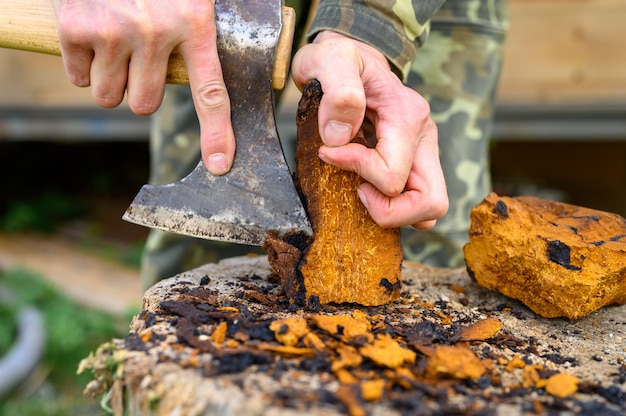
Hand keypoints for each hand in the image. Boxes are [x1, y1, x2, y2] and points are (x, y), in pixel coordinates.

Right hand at [51, 0, 233, 174]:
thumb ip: (201, 29)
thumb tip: (211, 64)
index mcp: (194, 22)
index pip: (211, 92)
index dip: (216, 133)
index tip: (220, 164)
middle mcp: (154, 32)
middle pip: (145, 104)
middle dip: (140, 90)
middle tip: (140, 60)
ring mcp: (111, 32)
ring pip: (109, 96)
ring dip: (111, 80)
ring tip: (115, 43)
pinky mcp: (74, 29)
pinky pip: (78, 78)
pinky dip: (82, 64)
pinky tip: (91, 34)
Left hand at [291, 31, 448, 229]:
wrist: (350, 58)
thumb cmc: (339, 59)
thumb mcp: (330, 59)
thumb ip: (338, 91)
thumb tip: (339, 138)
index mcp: (407, 116)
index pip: (392, 174)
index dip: (357, 171)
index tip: (328, 153)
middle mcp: (423, 137)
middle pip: (430, 203)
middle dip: (388, 211)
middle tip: (357, 192)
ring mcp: (423, 153)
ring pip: (429, 211)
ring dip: (393, 212)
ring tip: (361, 190)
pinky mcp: (415, 163)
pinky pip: (415, 203)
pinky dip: (392, 207)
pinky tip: (366, 187)